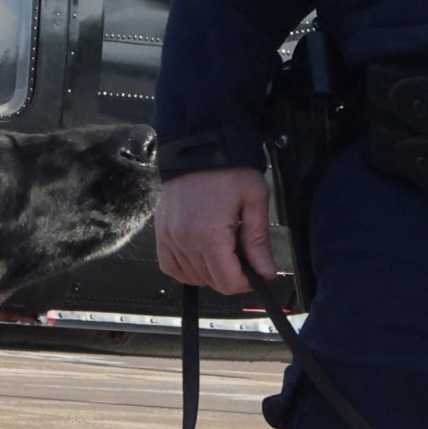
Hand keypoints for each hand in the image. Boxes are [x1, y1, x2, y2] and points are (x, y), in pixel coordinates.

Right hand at [152, 167, 277, 294]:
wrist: (196, 146)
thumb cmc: (228, 168)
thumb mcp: (254, 199)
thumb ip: (258, 241)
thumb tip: (266, 272)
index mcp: (210, 235)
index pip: (228, 282)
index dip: (247, 282)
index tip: (257, 271)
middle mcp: (185, 240)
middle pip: (212, 281)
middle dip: (232, 275)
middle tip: (243, 254)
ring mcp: (169, 238)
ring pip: (193, 277)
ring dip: (211, 272)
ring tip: (224, 248)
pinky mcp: (161, 234)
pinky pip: (171, 267)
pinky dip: (187, 269)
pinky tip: (201, 256)